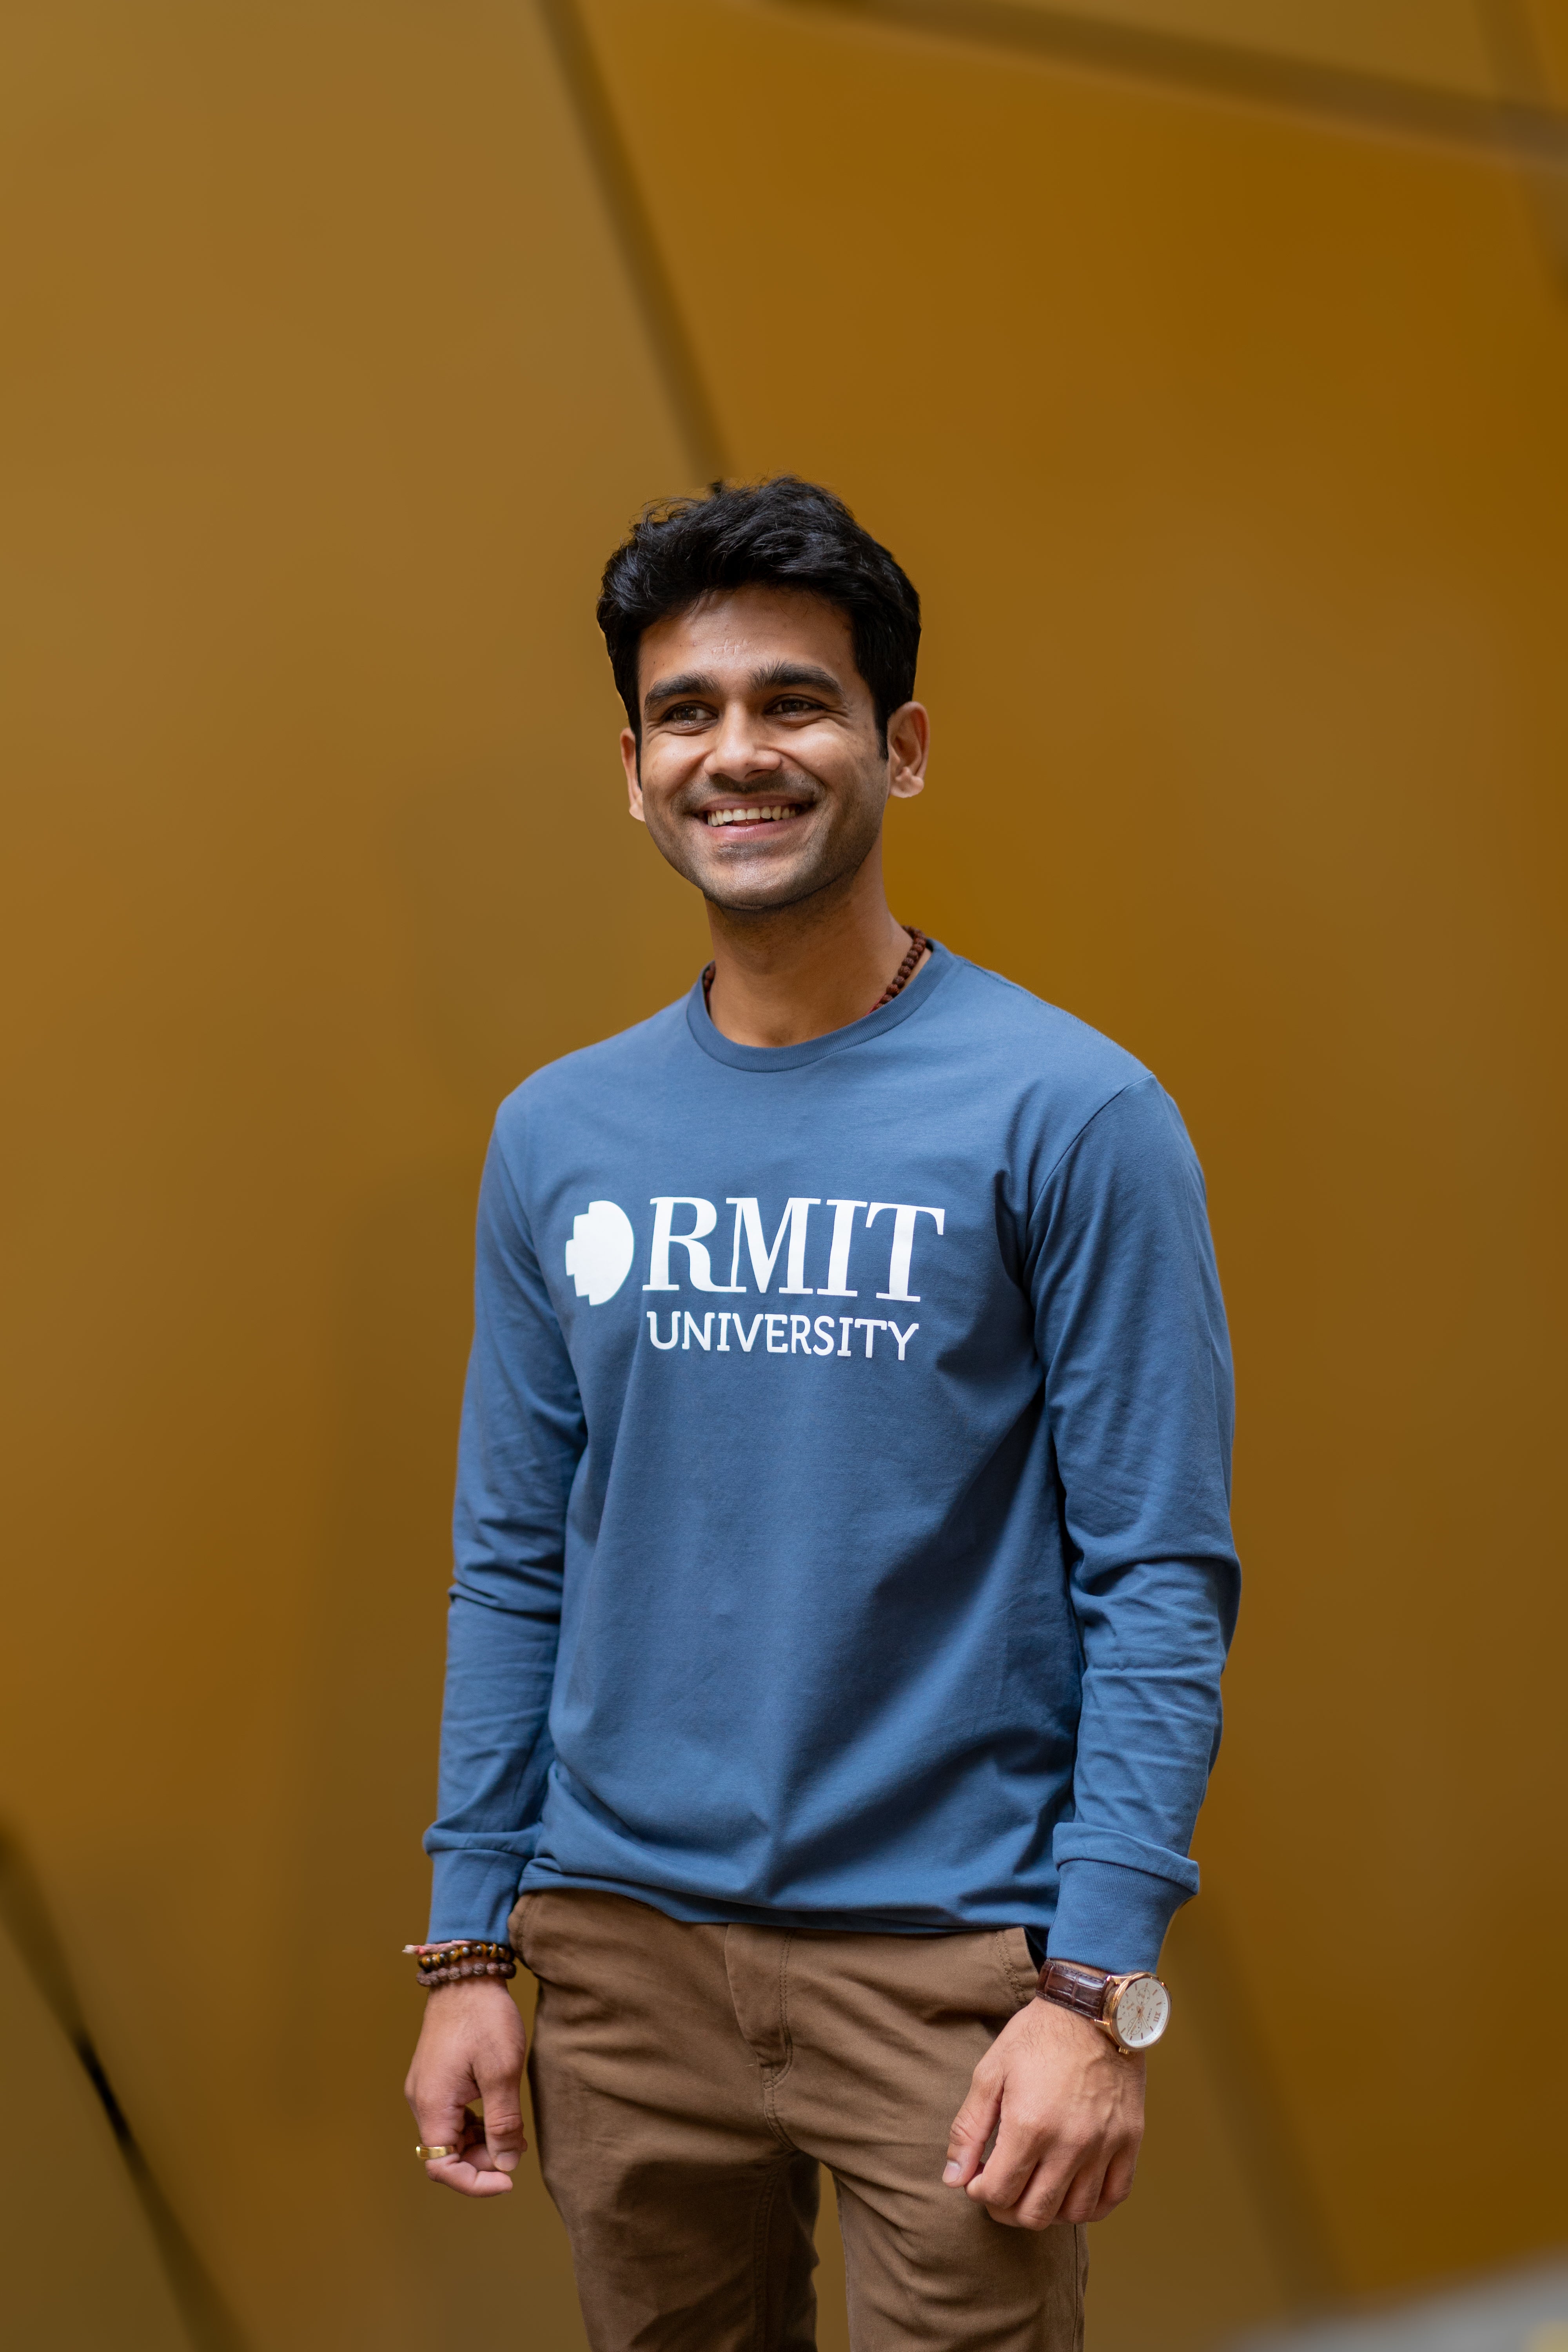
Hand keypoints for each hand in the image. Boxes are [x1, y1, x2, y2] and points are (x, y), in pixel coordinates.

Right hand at [403, 1976, 529, 2197]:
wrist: (466, 1974)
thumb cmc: (484, 2017)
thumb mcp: (502, 2071)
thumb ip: (503, 2123)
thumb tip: (505, 2165)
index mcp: (432, 2104)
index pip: (442, 2167)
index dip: (474, 2183)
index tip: (508, 2180)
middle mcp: (421, 2101)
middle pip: (446, 2154)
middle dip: (481, 2162)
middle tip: (516, 2149)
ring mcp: (427, 2089)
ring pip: (450, 2137)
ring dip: (480, 2143)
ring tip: (513, 2133)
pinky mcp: (436, 2078)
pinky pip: (452, 2116)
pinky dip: (475, 2124)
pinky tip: (500, 2114)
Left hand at [943, 1996, 1143, 2227]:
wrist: (1092, 2008)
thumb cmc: (1036, 2037)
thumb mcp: (990, 2073)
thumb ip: (969, 2129)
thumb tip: (954, 2179)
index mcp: (1029, 2125)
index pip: (998, 2192)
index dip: (980, 2193)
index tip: (978, 2179)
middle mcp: (1070, 2143)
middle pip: (1035, 2213)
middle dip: (1008, 2209)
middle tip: (1002, 2189)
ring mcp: (1104, 2145)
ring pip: (1074, 2213)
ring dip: (1048, 2210)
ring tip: (1035, 2187)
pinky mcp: (1130, 2140)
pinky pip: (1114, 2197)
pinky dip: (1092, 2206)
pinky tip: (1073, 2191)